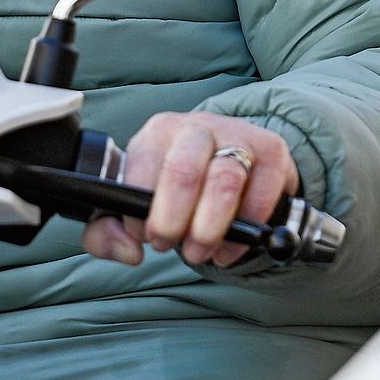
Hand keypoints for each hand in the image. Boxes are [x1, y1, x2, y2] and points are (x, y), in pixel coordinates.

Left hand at [81, 111, 297, 268]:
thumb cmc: (172, 189)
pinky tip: (228, 248)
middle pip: (183, 169)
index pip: (143, 162)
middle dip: (173, 219)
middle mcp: (195, 127)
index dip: (142, 207)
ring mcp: (236, 135)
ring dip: (209, 228)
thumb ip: (108, 230)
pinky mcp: (271, 151)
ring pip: (224, 180)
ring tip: (198, 252)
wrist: (229, 164)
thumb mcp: (133, 203)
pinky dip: (247, 230)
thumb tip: (128, 250)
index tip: (144, 235)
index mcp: (157, 133)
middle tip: (168, 245)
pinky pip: (262, 193)